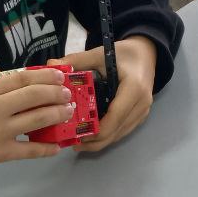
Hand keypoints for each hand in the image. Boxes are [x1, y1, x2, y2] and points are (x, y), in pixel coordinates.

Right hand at [0, 68, 73, 177]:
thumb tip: (6, 75)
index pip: (23, 78)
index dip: (44, 76)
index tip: (58, 76)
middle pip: (35, 96)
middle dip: (56, 93)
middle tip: (67, 93)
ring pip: (38, 120)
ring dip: (57, 115)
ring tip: (68, 112)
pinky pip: (28, 150)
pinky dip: (45, 149)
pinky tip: (56, 147)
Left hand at [49, 36, 156, 152]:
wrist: (146, 54)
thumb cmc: (123, 53)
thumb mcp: (99, 54)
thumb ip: (76, 60)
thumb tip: (50, 65)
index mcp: (133, 88)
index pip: (114, 117)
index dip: (96, 130)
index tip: (76, 135)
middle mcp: (141, 104)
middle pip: (116, 131)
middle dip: (94, 141)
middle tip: (72, 143)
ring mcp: (143, 112)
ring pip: (120, 135)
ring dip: (100, 141)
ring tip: (78, 142)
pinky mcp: (141, 116)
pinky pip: (123, 131)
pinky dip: (107, 136)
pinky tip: (92, 135)